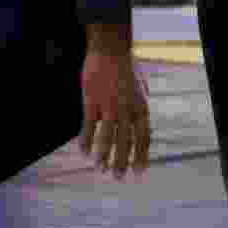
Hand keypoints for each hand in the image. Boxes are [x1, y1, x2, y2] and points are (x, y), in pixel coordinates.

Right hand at [77, 50, 151, 179]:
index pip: (144, 137)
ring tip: (101, 169)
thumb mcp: (142, 87)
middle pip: (126, 142)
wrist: (110, 49)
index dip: (142, 156)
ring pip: (107, 137)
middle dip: (123, 162)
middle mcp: (127, 109)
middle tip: (119, 177)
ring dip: (104, 156)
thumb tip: (141, 123)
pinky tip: (83, 152)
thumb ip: (142, 106)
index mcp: (141, 107)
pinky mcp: (92, 101)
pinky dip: (86, 140)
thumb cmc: (127, 67)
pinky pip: (88, 126)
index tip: (139, 171)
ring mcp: (108, 106)